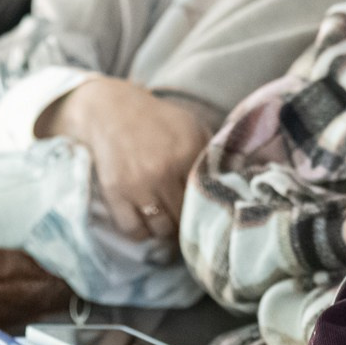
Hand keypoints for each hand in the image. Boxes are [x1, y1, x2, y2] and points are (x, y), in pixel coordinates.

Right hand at [39, 77, 209, 243]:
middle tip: (188, 221)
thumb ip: (212, 152)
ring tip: (169, 221)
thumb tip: (233, 179)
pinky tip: (147, 223)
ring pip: (161, 229)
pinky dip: (141, 232)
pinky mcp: (114, 194)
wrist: (111, 111)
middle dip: (188, 222)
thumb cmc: (157, 120)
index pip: (206, 196)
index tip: (208, 211)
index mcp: (187, 154)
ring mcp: (137, 185)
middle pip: (185, 217)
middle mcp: (163, 172)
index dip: (208, 207)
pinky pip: (133, 230)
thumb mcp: (192, 126)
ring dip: (166, 229)